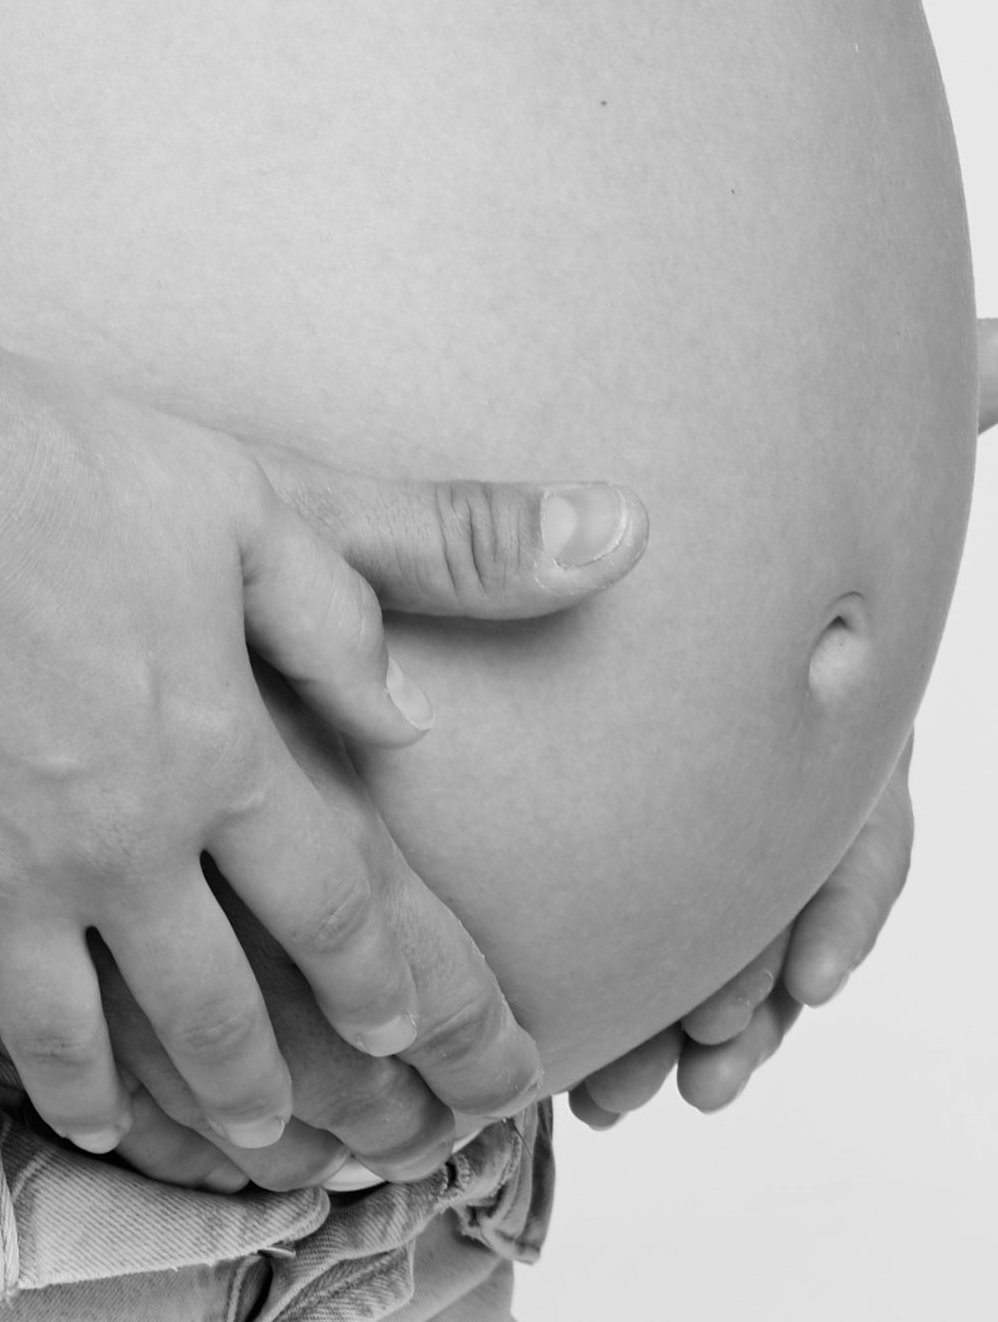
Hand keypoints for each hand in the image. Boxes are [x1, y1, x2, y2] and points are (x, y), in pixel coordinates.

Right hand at [0, 329, 641, 1169]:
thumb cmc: (47, 451)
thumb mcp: (252, 485)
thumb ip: (415, 549)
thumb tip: (590, 560)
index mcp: (222, 757)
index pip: (338, 914)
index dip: (388, 992)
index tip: (408, 1041)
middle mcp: (120, 845)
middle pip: (212, 1015)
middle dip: (261, 1089)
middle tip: (286, 1132)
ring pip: (65, 1041)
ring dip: (107, 1099)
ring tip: (121, 1122)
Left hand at [566, 317, 990, 1134]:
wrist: (571, 414)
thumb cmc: (713, 423)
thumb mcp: (782, 440)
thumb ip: (927, 401)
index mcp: (823, 695)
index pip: (860, 821)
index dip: (836, 903)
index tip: (806, 980)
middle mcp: (769, 749)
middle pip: (775, 900)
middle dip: (750, 991)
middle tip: (701, 1064)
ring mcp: (704, 777)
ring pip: (709, 929)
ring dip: (680, 1017)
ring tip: (627, 1097)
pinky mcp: (610, 785)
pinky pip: (636, 911)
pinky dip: (622, 989)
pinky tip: (592, 1063)